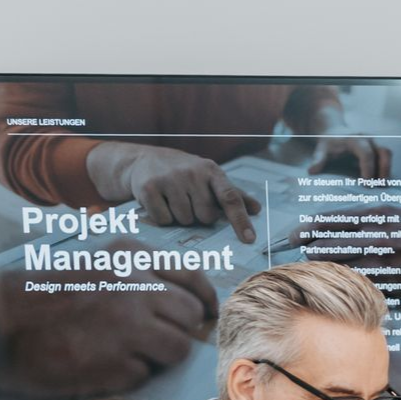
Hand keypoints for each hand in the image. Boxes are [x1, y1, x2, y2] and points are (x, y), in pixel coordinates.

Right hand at [0, 255, 216, 397]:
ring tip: (127, 351)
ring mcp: (129, 327)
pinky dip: (129, 373)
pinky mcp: (119, 363)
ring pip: (178, 347)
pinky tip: (101, 363)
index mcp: (129, 257)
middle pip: (190, 315)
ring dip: (160, 355)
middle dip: (181, 330)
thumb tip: (186, 301)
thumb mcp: (96, 265)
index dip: (205, 299)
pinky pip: (146, 373)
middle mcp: (136, 288)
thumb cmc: (45, 296)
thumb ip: (139, 275)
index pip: (192, 277)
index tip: (206, 313)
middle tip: (160, 338)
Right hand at [86, 142, 261, 241]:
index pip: (230, 198)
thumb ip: (232, 194)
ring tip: (173, 201)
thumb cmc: (184, 174)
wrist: (143, 160)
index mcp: (211, 171)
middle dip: (199, 217)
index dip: (241, 220)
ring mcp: (169, 178)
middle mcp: (191, 172)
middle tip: (189, 203)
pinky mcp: (148, 187)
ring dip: (180, 218)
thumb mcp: (208, 178)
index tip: (249, 239)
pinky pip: (164, 220)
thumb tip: (257, 208)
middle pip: (206, 217)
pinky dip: (162, 218)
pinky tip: (159, 203)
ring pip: (185, 220)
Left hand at [308, 136, 392, 179]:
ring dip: (387, 171)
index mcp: (355, 138)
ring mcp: (376, 141)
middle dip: (384, 170)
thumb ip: (318, 160)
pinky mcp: (378, 147)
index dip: (368, 169)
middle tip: (380, 187)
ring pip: (388, 155)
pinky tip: (381, 183)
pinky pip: (386, 158)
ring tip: (382, 187)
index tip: (366, 185)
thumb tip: (311, 171)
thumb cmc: (328, 143)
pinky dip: (385, 170)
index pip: (366, 154)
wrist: (333, 131)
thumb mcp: (321, 150)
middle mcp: (369, 137)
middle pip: (385, 152)